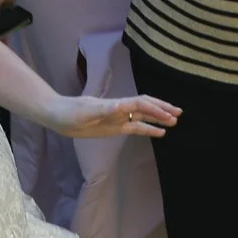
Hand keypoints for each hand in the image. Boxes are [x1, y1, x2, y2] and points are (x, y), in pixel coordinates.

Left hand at [51, 93, 181, 140]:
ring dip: (158, 118)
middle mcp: (120, 109)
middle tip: (179, 113)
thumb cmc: (70, 113)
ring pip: (143, 116)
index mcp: (115, 105)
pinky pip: (135, 127)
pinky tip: (159, 133)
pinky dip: (148, 129)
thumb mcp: (86, 112)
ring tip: (175, 121)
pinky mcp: (114, 127)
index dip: (155, 109)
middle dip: (162, 109)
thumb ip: (105, 110)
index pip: (140, 104)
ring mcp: (118, 118)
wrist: (58, 115)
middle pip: (145, 106)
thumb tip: (123, 106)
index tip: (169, 115)